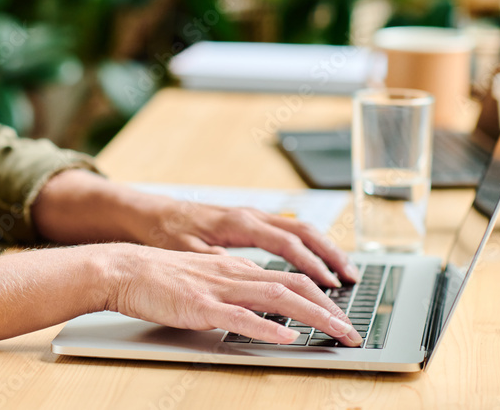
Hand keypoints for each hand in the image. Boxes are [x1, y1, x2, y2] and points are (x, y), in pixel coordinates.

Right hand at [103, 243, 362, 346]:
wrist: (123, 269)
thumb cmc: (158, 277)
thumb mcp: (204, 278)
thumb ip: (233, 289)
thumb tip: (261, 307)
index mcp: (236, 267)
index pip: (289, 278)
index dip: (320, 296)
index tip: (342, 315)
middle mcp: (233, 272)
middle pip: (293, 285)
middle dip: (330, 309)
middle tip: (353, 331)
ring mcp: (218, 288)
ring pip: (277, 297)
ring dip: (314, 316)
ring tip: (338, 333)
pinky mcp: (200, 305)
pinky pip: (240, 316)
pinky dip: (268, 328)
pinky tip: (288, 337)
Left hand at [133, 196, 359, 287]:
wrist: (147, 213)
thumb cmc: (165, 232)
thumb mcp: (186, 252)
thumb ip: (216, 264)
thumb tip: (242, 276)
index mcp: (238, 223)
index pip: (287, 243)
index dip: (312, 265)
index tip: (331, 285)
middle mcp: (249, 215)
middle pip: (303, 231)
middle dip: (331, 255)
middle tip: (352, 279)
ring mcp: (250, 216)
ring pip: (298, 228)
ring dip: (324, 248)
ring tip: (344, 272)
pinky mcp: (247, 222)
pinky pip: (287, 230)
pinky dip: (307, 245)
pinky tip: (315, 262)